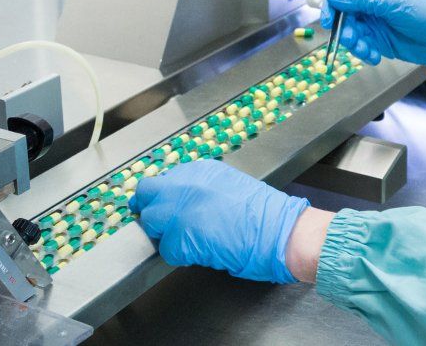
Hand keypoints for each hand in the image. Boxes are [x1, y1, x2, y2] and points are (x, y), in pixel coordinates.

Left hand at [129, 160, 309, 283]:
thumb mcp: (230, 184)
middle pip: (147, 195)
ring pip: (150, 222)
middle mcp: (186, 185)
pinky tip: (197, 253)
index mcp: (199, 171)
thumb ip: (202, 187)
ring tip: (187, 240)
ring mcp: (181, 210)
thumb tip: (184, 199)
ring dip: (163, 233)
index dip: (162, 197)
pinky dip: (178, 255)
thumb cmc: (263, 213)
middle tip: (166, 225)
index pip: (162, 180)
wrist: (278, 231)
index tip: (165, 206)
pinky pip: (165, 249)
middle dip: (153, 210)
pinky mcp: (181, 237)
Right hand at [322, 0, 425, 67]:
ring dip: (354, 43)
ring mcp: (371, 22)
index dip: (333, 3)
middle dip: (344, 28)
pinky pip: (360, 46)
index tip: (330, 18)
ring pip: (349, 32)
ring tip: (366, 50)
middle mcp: (369, 3)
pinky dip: (363, 52)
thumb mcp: (388, 2)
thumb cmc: (421, 12)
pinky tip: (374, 56)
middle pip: (342, 14)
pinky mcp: (375, 40)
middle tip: (350, 38)